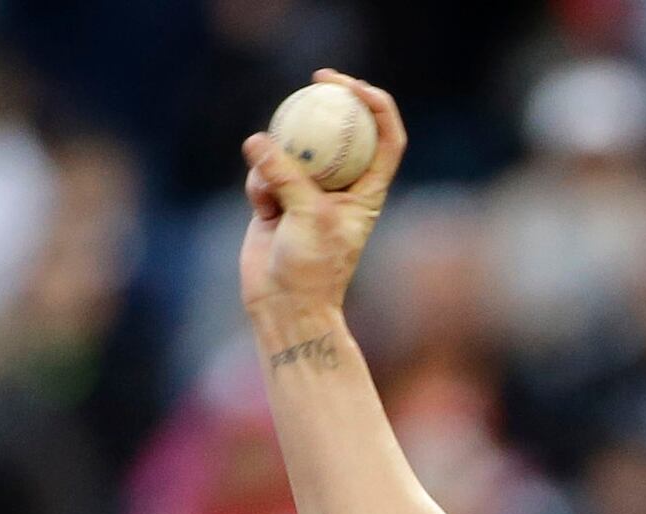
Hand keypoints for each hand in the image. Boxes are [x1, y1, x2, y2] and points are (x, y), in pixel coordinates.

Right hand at [240, 71, 405, 335]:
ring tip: (274, 196)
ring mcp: (310, 191)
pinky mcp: (278, 198)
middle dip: (333, 100)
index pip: (387, 139)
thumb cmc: (311, 269)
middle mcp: (343, 187)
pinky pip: (265, 172)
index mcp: (369, 191)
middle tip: (316, 79)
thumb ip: (286, 176)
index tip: (354, 86)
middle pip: (344, 130)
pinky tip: (261, 209)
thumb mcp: (306, 217)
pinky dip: (259, 184)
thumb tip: (258, 141)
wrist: (284, 303)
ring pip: (295, 149)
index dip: (379, 106)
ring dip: (279, 162)